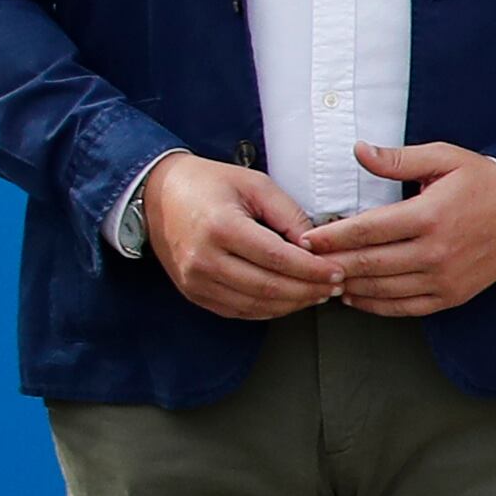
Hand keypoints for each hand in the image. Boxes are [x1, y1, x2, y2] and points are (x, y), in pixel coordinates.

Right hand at [138, 152, 339, 319]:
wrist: (158, 194)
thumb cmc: (208, 184)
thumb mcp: (255, 185)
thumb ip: (289, 215)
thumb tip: (317, 246)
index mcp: (220, 227)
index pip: (277, 258)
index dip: (312, 270)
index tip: (337, 271)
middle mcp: (203, 259)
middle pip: (268, 287)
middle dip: (309, 290)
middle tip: (334, 286)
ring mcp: (195, 281)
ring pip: (256, 305)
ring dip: (293, 304)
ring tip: (317, 293)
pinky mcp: (194, 293)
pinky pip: (239, 310)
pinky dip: (269, 309)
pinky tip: (289, 299)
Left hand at [317, 142, 495, 317]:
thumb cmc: (486, 183)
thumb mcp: (444, 158)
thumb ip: (398, 158)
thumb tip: (359, 151)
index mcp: (429, 216)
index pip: (366, 231)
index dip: (329, 237)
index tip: (305, 239)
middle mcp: (435, 252)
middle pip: (367, 264)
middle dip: (330, 264)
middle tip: (303, 262)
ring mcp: (444, 278)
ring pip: (381, 289)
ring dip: (348, 286)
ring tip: (323, 279)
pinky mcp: (452, 295)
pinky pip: (404, 307)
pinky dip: (374, 305)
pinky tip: (355, 297)